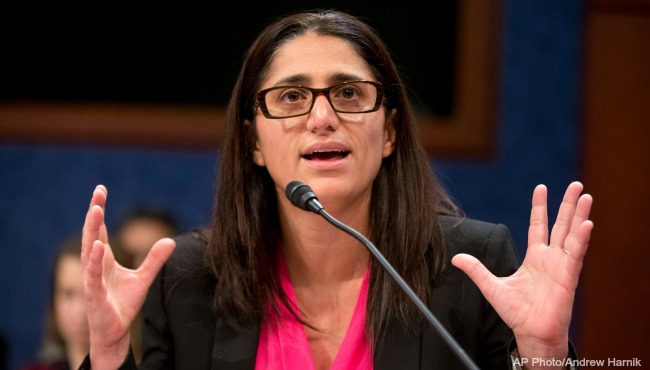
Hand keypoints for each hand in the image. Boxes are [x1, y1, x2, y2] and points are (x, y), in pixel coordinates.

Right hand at [81, 185, 175, 369]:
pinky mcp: (94, 294)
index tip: (101, 190)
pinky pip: (93, 275)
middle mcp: (95, 265)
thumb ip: (155, 259)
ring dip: (92, 230)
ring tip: (96, 210)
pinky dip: (95, 261)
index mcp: (104, 259)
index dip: (100, 210)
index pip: (100, 229)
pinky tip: (98, 247)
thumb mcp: (144, 278)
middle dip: (94, 212)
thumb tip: (170, 240)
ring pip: (89, 250)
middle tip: (98, 192)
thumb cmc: (122, 304)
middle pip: (92, 233)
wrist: (115, 332)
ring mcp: (92, 279)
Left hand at [452, 182, 592, 362]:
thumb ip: (476, 270)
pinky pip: (576, 254)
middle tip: (576, 185)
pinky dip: (581, 239)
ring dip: (580, 215)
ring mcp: (561, 266)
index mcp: (534, 257)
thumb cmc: (517, 313)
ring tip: (586, 196)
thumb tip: (456, 258)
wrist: (530, 333)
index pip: (538, 225)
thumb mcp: (492, 286)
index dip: (540, 207)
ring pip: (572, 235)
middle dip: (568, 205)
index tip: (541, 188)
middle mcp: (550, 258)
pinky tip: (586, 223)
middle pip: (561, 225)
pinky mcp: (569, 277)